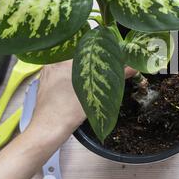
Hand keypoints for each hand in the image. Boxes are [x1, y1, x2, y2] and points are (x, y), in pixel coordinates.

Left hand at [0, 60, 136, 178]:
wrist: (48, 129)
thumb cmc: (69, 111)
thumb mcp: (95, 93)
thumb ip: (115, 77)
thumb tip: (134, 66)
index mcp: (62, 61)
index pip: (83, 48)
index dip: (98, 51)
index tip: (109, 54)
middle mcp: (52, 63)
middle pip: (76, 55)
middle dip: (90, 60)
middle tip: (104, 64)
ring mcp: (46, 73)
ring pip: (68, 64)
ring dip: (81, 68)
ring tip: (94, 73)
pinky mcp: (45, 83)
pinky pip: (61, 73)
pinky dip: (71, 76)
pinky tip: (80, 84)